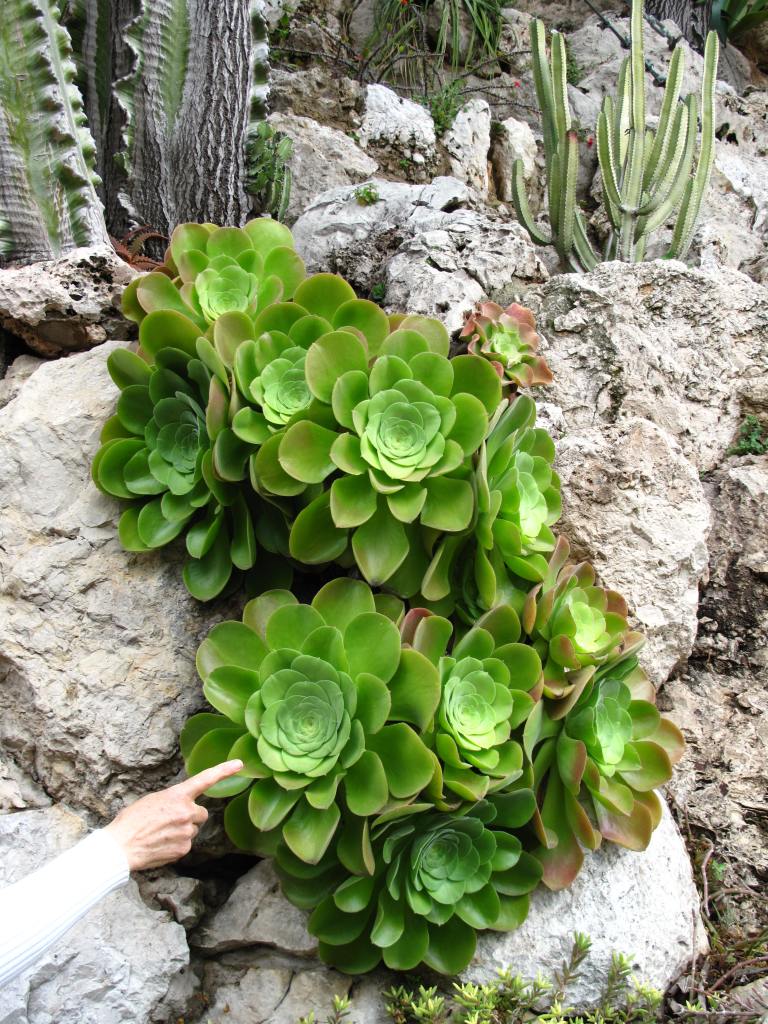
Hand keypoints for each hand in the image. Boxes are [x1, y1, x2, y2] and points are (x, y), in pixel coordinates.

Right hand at [104, 759, 243, 870]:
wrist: (121, 846)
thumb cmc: (132, 820)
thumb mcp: (152, 800)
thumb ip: (172, 801)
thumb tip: (180, 807)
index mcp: (177, 795)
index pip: (205, 779)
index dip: (224, 770)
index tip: (239, 764)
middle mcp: (186, 811)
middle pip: (201, 813)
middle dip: (190, 817)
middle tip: (170, 821)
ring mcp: (186, 831)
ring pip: (193, 830)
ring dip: (182, 831)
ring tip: (160, 834)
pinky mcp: (183, 849)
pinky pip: (186, 845)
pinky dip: (176, 845)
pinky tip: (160, 845)